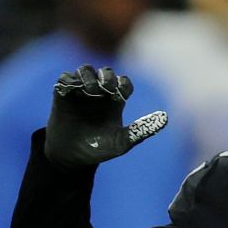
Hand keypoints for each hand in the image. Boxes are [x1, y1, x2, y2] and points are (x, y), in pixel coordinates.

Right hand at [44, 64, 166, 170]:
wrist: (72, 157)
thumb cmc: (99, 150)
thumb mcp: (121, 142)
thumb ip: (141, 130)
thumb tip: (165, 118)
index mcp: (115, 102)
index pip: (123, 82)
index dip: (124, 84)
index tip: (121, 95)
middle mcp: (99, 94)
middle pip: (106, 72)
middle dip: (108, 77)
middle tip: (107, 89)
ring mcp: (80, 93)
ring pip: (85, 70)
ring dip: (89, 76)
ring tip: (91, 90)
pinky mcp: (62, 95)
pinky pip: (65, 78)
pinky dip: (70, 80)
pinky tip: (74, 90)